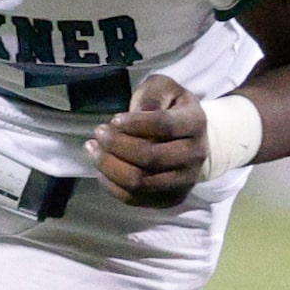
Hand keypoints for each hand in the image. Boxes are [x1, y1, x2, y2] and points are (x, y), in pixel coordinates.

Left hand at [88, 74, 204, 207]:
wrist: (191, 140)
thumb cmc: (171, 109)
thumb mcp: (164, 89)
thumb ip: (151, 95)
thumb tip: (135, 114)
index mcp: (196, 123)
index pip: (164, 127)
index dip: (136, 124)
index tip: (114, 119)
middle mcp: (195, 156)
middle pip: (151, 158)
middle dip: (117, 145)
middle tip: (99, 133)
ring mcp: (183, 181)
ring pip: (140, 182)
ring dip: (110, 166)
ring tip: (93, 149)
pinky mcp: (170, 199)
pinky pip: (134, 198)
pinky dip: (111, 184)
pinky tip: (101, 168)